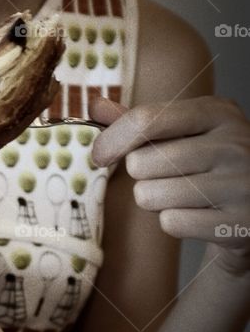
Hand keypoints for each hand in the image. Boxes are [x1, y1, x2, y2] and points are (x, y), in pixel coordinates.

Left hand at [90, 95, 249, 276]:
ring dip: (156, 200)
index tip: (99, 155)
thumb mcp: (184, 132)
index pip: (147, 120)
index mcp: (219, 112)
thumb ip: (141, 121)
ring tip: (182, 195)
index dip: (112, 139)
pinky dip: (175, 223)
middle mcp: (234, 144)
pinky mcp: (239, 224)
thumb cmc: (210, 163)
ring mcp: (241, 185)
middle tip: (167, 176)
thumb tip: (96, 107)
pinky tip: (198, 215)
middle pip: (141, 163)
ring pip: (151, 196)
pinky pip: (172, 223)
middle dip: (142, 175)